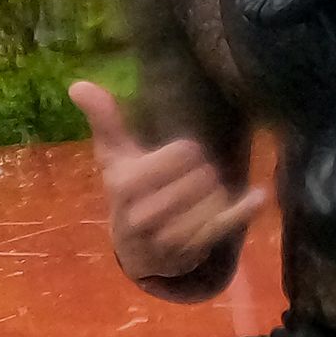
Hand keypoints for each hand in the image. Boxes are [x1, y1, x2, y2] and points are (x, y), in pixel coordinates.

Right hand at [72, 82, 265, 284]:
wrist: (135, 250)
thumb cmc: (127, 193)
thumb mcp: (113, 157)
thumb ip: (103, 120)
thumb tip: (76, 85)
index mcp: (126, 185)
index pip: (184, 153)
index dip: (186, 152)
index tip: (178, 160)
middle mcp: (145, 215)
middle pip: (203, 174)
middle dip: (201, 173)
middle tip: (188, 182)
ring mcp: (169, 238)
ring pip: (216, 197)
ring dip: (215, 192)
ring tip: (198, 198)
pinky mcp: (193, 251)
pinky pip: (225, 225)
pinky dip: (244, 210)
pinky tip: (259, 196)